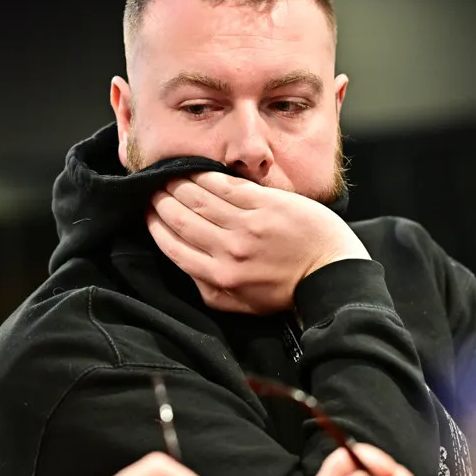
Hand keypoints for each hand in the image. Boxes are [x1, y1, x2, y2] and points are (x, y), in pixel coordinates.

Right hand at [147, 171, 369, 313]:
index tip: (146, 212)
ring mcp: (248, 225)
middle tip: (151, 190)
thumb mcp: (238, 304)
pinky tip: (196, 171)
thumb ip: (205, 286)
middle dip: (160, 200)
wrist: (329, 272)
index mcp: (219, 277)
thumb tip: (181, 261)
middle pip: (181, 218)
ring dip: (178, 184)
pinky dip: (206, 176)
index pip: (173, 246)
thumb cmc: (282, 289)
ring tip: (167, 178)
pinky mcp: (265, 204)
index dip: (154, 225)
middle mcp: (229, 250)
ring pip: (199, 197)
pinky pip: (226, 186)